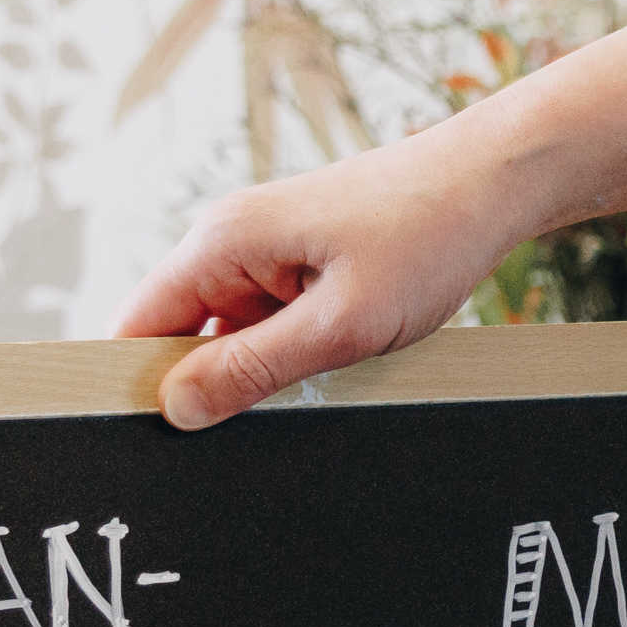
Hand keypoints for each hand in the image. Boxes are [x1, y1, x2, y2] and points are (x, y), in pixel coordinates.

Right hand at [110, 128, 525, 428]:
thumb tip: (175, 407)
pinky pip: (267, 324)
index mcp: (220, 242)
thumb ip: (253, 367)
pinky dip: (289, 353)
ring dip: (258, 372)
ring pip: (227, 336)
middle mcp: (228, 241)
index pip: (135, 326)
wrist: (491, 185)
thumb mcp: (340, 323)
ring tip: (316, 382)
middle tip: (254, 427)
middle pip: (177, 336)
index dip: (139, 386)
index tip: (163, 441)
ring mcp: (263, 252)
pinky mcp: (296, 265)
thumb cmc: (426, 235)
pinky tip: (332, 363)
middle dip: (207, 386)